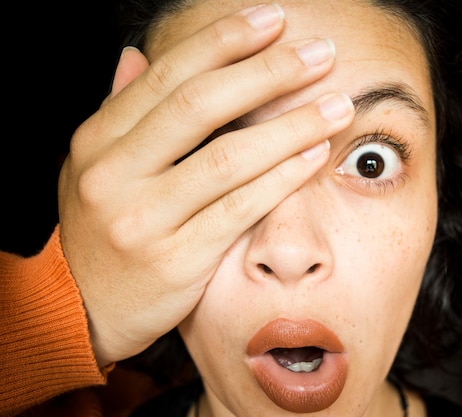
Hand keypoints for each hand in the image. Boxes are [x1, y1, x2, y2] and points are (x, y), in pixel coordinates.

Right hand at [57, 4, 354, 366]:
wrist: (80, 307)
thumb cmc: (100, 229)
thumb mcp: (92, 167)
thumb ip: (121, 112)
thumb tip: (137, 55)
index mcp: (97, 141)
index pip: (170, 76)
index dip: (224, 42)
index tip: (272, 19)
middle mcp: (114, 174)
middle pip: (200, 106)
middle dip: (267, 72)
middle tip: (319, 53)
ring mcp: (143, 218)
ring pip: (227, 158)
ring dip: (290, 126)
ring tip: (336, 105)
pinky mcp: (176, 260)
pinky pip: (239, 209)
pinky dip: (281, 178)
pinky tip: (314, 155)